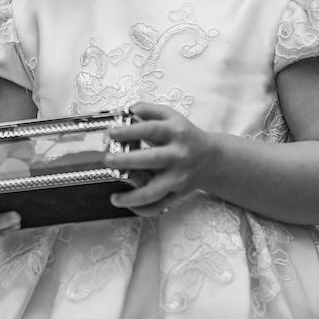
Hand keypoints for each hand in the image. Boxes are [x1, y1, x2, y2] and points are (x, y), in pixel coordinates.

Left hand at [104, 102, 215, 216]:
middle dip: (127, 161)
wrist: (211, 159)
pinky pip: (159, 205)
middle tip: (108, 160)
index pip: (151, 130)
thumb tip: (124, 111)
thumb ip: (147, 110)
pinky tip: (127, 204)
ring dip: (133, 197)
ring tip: (114, 198)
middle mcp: (178, 155)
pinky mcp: (179, 193)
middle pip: (152, 159)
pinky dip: (143, 209)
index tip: (111, 133)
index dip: (129, 131)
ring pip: (155, 191)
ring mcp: (179, 177)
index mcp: (175, 132)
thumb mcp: (170, 116)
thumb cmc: (184, 135)